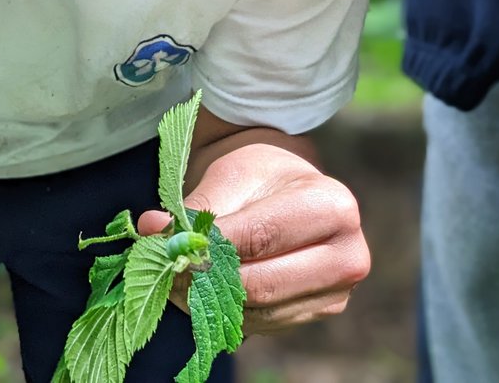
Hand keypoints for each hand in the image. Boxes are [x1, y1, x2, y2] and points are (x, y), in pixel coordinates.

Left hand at [137, 142, 368, 333]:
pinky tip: (205, 290)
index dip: (209, 247)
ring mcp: (335, 293)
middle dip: (204, 279)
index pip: (260, 237)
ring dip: (208, 300)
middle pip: (260, 284)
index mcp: (332, 207)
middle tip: (165, 267)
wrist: (286, 190)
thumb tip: (152, 229)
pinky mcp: (316, 314)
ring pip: (256, 311)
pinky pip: (260, 323)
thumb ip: (196, 207)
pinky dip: (224, 310)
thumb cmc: (261, 177)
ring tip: (179, 276)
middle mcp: (346, 256)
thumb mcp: (232, 175)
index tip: (168, 246)